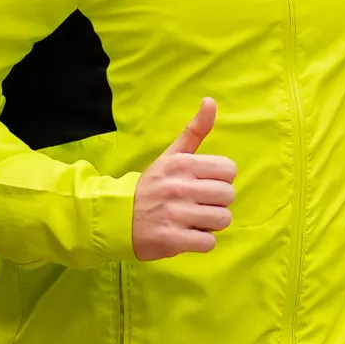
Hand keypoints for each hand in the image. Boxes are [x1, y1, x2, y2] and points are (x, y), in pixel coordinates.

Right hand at [132, 99, 235, 260]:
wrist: (116, 217)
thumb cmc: (151, 186)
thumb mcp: (171, 156)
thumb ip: (194, 131)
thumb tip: (210, 101)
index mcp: (182, 164)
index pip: (229, 170)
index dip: (220, 180)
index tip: (203, 185)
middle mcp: (179, 187)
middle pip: (228, 196)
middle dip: (216, 203)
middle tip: (197, 205)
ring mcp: (175, 214)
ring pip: (222, 219)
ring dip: (210, 224)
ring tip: (192, 220)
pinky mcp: (172, 239)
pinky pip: (208, 242)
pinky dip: (201, 242)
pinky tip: (187, 235)